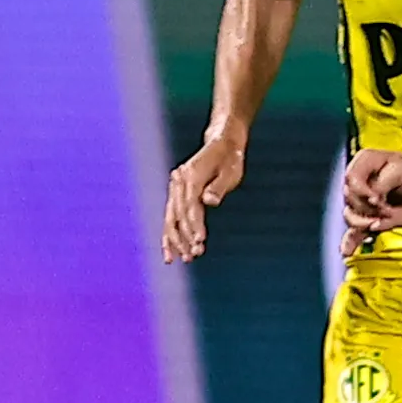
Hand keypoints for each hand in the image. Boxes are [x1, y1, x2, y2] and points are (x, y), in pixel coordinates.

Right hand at [163, 135, 245, 262]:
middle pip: (177, 214)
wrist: (222, 143)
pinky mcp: (177, 194)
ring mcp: (176, 188)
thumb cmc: (230, 158)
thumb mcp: (231, 171)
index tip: (199, 241)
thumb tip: (209, 201)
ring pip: (170, 218)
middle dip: (184, 237)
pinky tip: (170, 253)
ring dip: (175, 240)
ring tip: (184, 259)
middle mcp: (179, 182)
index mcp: (191, 175)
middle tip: (194, 256)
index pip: (190, 205)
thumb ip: (219, 186)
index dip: (194, 225)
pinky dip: (170, 234)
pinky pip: (171, 216)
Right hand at [341, 149, 401, 257]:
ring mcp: (363, 201)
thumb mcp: (400, 170)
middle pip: (349, 199)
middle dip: (366, 208)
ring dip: (363, 222)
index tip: (377, 199)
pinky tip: (347, 251)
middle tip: (385, 210)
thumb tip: (372, 202)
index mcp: (364, 163)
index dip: (361, 191)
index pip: (350, 179)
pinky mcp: (370, 218)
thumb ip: (382, 184)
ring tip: (379, 223)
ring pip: (351, 215)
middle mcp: (359, 181)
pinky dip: (351, 241)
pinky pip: (355, 231)